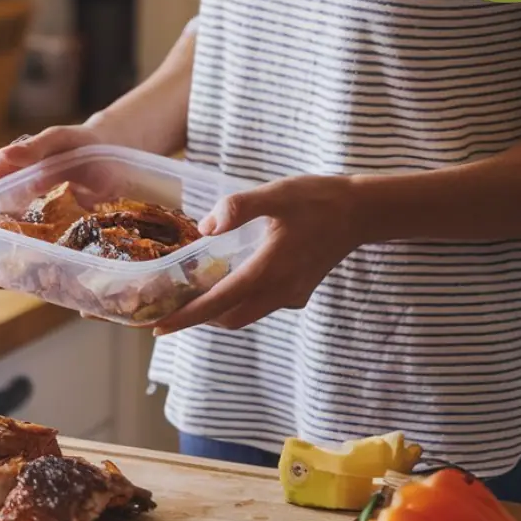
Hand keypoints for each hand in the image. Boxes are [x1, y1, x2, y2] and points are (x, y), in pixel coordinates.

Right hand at [0, 124, 106, 282]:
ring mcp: (29, 211)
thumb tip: (6, 154)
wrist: (114, 152)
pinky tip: (14, 279)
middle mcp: (12, 192)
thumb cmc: (85, 142)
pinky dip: (20, 260)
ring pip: (2, 236)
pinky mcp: (48, 225)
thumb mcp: (61, 140)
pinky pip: (28, 244)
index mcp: (8, 170)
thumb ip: (37, 146)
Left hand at [152, 175, 367, 334]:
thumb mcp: (276, 194)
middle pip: (228, 319)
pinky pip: (260, 306)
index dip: (186, 316)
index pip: (218, 303)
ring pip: (244, 315)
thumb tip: (206, 227)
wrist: (362, 212)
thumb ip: (238, 207)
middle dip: (196, 319)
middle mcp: (280, 291)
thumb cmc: (318, 199)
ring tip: (189, 298)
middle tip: (166, 311)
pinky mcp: (298, 292)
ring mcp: (291, 295)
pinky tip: (225, 282)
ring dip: (216, 312)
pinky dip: (237, 302)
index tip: (158, 326)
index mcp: (269, 270)